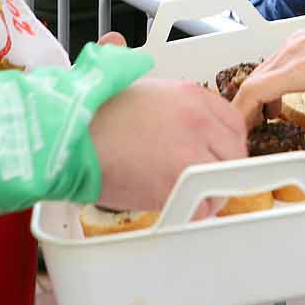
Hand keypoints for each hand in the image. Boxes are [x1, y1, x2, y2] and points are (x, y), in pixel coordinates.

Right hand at [88, 78, 246, 213]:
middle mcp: (199, 121)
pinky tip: (173, 207)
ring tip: (186, 197)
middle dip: (221, 170)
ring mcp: (191, 152)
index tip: (217, 156)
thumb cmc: (94, 115)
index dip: (226, 144)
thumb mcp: (142, 91)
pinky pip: (201, 206)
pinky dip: (191, 213)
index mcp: (192, 95)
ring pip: (222, 182)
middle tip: (201, 182)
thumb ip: (172, 104)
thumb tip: (185, 123)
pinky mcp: (177, 183)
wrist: (70, 135)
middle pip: (234, 154)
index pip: (234, 124)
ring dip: (208, 194)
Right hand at [232, 10, 304, 167]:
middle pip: (251, 83)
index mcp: (299, 67)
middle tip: (245, 136)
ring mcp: (291, 46)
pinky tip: (279, 101)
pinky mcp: (296, 43)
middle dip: (243, 111)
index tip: (237, 133)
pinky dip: (267, 86)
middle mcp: (289, 54)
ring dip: (255, 98)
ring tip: (261, 123)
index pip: (255, 90)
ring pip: (259, 74)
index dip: (240, 114)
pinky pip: (271, 66)